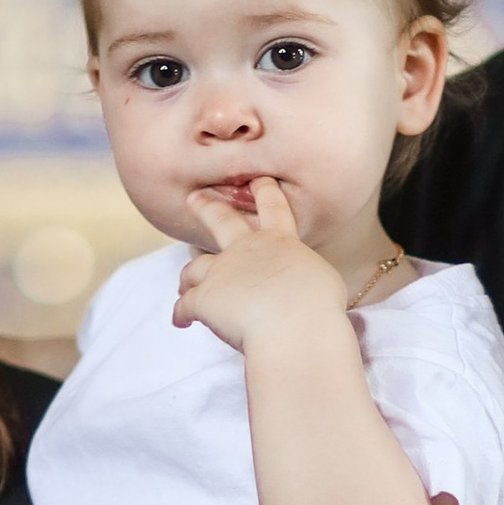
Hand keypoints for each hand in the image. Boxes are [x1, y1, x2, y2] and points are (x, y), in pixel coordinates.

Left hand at [172, 177, 349, 351]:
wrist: (294, 325)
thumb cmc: (318, 305)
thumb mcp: (323, 279)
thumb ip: (305, 274)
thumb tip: (300, 285)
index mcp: (279, 241)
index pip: (273, 208)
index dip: (265, 191)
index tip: (258, 179)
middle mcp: (246, 249)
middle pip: (220, 221)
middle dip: (206, 207)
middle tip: (194, 198)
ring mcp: (221, 272)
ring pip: (194, 267)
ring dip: (188, 276)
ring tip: (183, 284)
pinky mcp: (204, 299)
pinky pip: (185, 305)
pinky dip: (181, 313)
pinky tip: (180, 321)